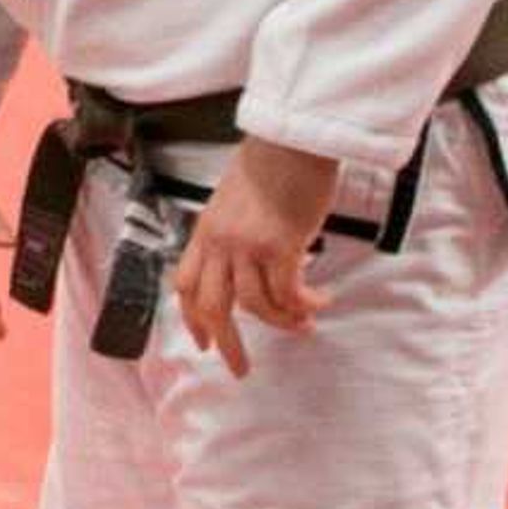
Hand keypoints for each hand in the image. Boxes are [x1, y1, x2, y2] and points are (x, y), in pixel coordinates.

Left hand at [170, 137, 339, 377]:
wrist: (293, 138)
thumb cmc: (273, 161)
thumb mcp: (237, 198)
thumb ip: (236, 230)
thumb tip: (255, 259)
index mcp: (205, 231)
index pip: (186, 284)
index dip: (192, 319)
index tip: (203, 342)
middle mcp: (220, 242)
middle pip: (212, 307)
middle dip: (227, 344)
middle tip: (241, 369)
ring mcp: (247, 246)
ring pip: (256, 305)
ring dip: (281, 322)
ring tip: (304, 326)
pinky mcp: (279, 246)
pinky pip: (289, 293)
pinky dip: (305, 304)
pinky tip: (321, 302)